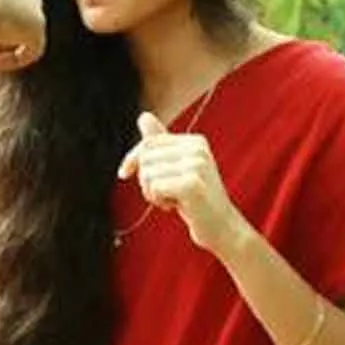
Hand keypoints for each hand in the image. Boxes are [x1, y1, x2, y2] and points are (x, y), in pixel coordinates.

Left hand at [118, 112, 246, 254]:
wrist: (221, 228)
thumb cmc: (195, 200)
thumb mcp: (176, 167)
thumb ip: (161, 143)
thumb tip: (144, 115)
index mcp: (195, 141)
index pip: (149, 142)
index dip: (132, 159)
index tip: (124, 173)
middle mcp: (198, 149)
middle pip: (145, 157)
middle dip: (145, 179)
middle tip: (164, 193)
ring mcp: (197, 165)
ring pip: (147, 173)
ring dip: (151, 192)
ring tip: (172, 200)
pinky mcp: (192, 184)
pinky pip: (154, 187)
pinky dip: (157, 200)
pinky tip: (175, 206)